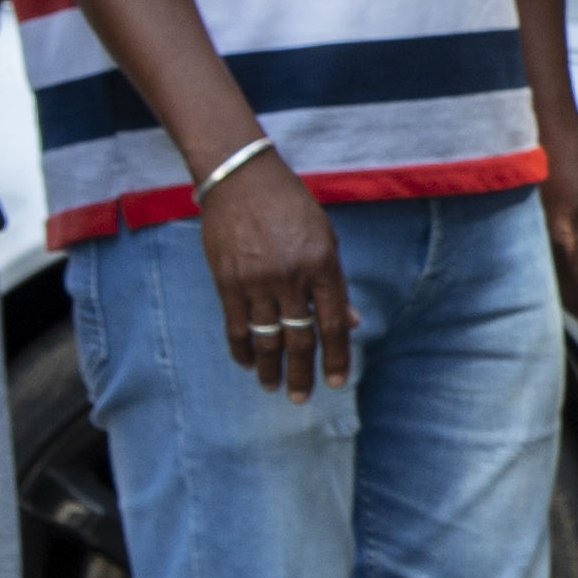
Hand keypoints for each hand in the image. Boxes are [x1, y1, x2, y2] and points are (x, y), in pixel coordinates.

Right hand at [203, 143, 354, 398]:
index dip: (337, 357)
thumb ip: (336, 282)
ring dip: (270, 369)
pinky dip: (242, 350)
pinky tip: (247, 364)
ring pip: (266, 338)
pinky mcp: (227, 281)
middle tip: (302, 398)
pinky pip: (235, 327)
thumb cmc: (291, 207)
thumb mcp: (325, 237)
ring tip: (273, 388)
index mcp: (322, 264)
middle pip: (300, 338)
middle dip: (303, 373)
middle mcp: (291, 277)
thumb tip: (351, 322)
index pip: (334, 323)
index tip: (337, 382)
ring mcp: (256, 281)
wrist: (241, 179)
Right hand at [533, 110, 577, 344]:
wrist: (538, 129)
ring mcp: (527, 242)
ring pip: (551, 288)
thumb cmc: (571, 157)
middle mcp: (539, 247)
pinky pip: (540, 272)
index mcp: (562, 241)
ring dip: (575, 308)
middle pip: (566, 298)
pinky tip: (570, 292)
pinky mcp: (524, 234)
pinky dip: (559, 289)